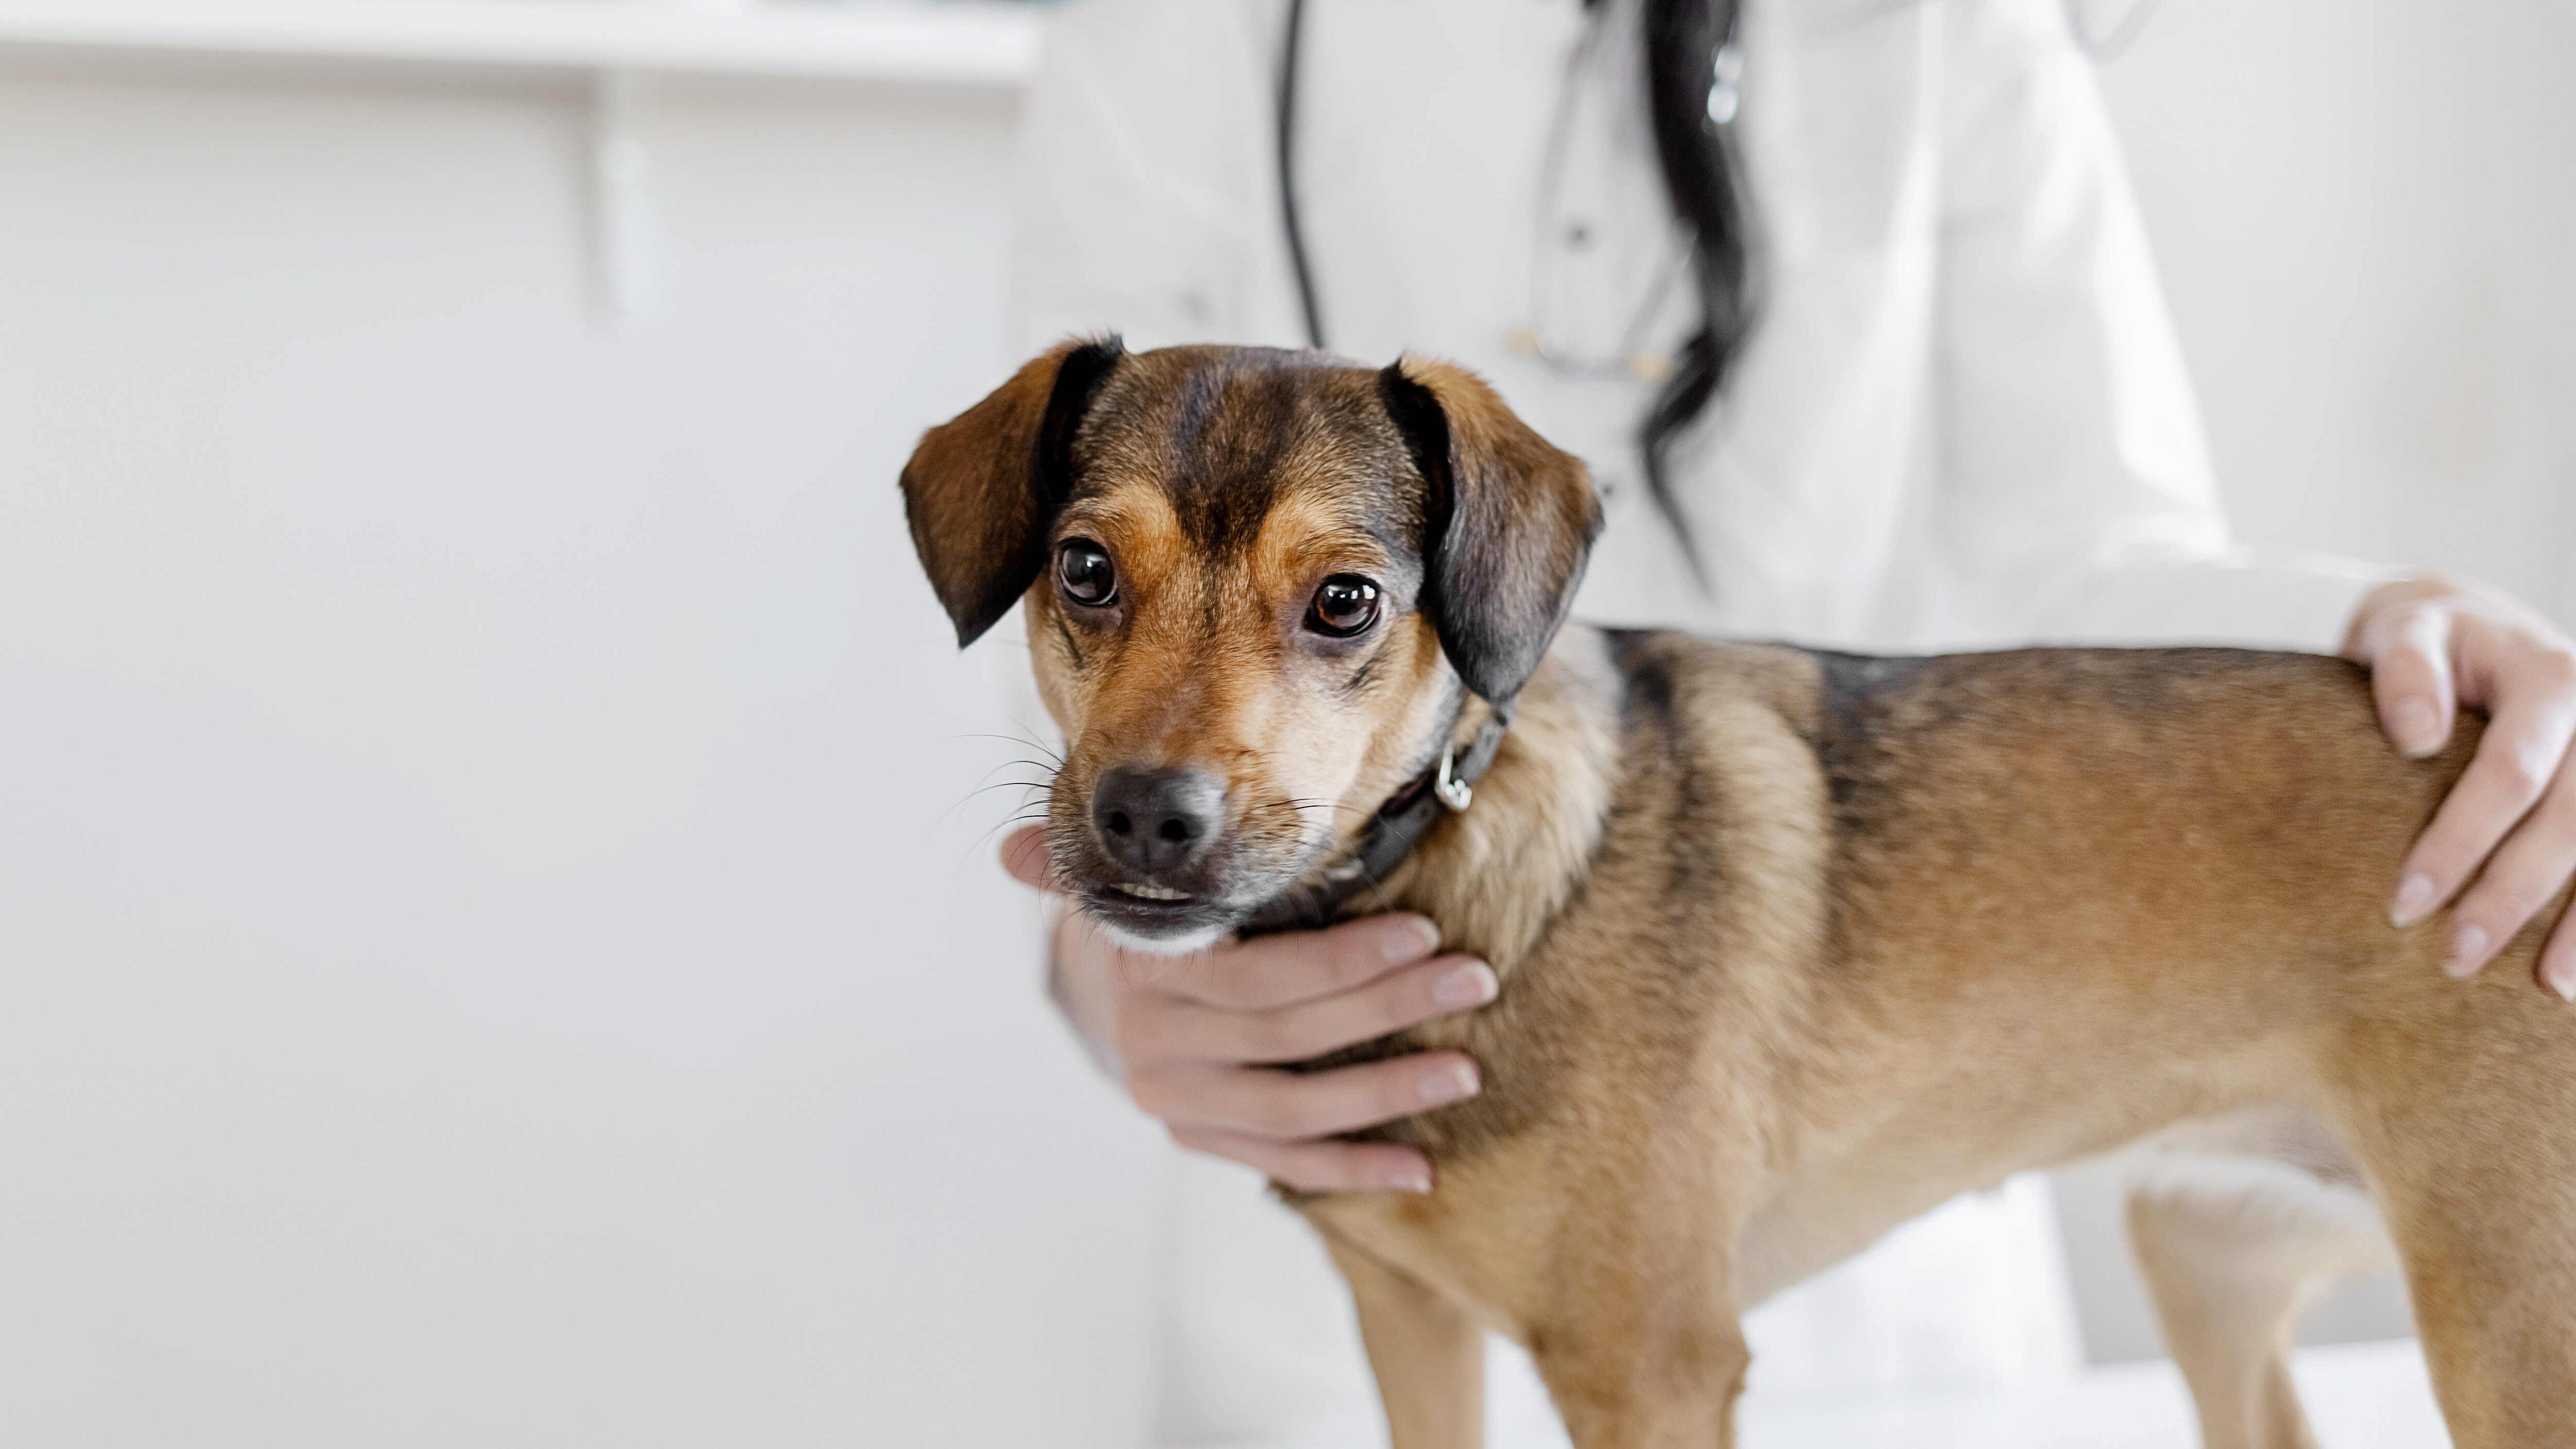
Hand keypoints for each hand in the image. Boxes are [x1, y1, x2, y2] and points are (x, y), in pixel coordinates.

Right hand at [1001, 826, 1495, 1191]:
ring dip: (1388, 1091)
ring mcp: (1177, 1103)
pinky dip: (1354, 1169)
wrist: (1100, 990)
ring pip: (1295, 1109)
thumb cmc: (1140, 916)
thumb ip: (1073, 864)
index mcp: (1141, 975)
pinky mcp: (1197, 1140)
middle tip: (1475, 980)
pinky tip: (1421, 1166)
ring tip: (1465, 1068)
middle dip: (1392, 1007)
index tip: (1425, 932)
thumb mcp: (1111, 884)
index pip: (1256, 973)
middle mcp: (1154, 1048)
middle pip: (1290, 1036)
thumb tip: (1012, 852)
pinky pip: (1283, 1166)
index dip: (1343, 956)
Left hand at [2346, 577, 2575, 997]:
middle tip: (2454, 958)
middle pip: (2570, 818)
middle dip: (2513, 895)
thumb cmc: (2428, 637)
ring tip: (2548, 985)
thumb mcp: (2404, 630)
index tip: (2405, 902)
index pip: (2510, 774)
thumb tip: (2417, 737)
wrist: (2473, 624)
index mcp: (2549, 676)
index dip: (2461, 842)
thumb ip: (2405, 671)